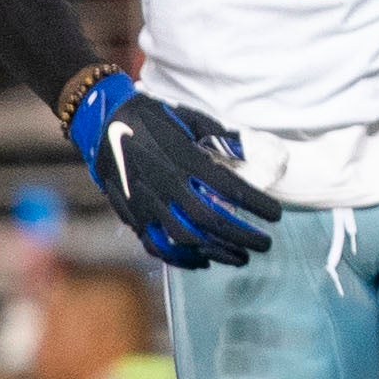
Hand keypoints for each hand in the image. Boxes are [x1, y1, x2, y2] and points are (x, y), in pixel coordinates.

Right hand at [68, 72, 281, 268]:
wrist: (102, 122)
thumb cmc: (152, 116)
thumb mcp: (190, 118)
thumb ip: (222, 137)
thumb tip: (256, 150)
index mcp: (183, 157)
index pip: (229, 188)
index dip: (256, 204)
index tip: (276, 214)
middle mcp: (165, 182)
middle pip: (210, 220)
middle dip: (242, 235)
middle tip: (265, 243)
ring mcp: (146, 201)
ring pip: (185, 238)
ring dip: (217, 251)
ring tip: (241, 257)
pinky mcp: (131, 214)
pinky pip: (157, 245)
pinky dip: (181, 259)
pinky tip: (203, 262)